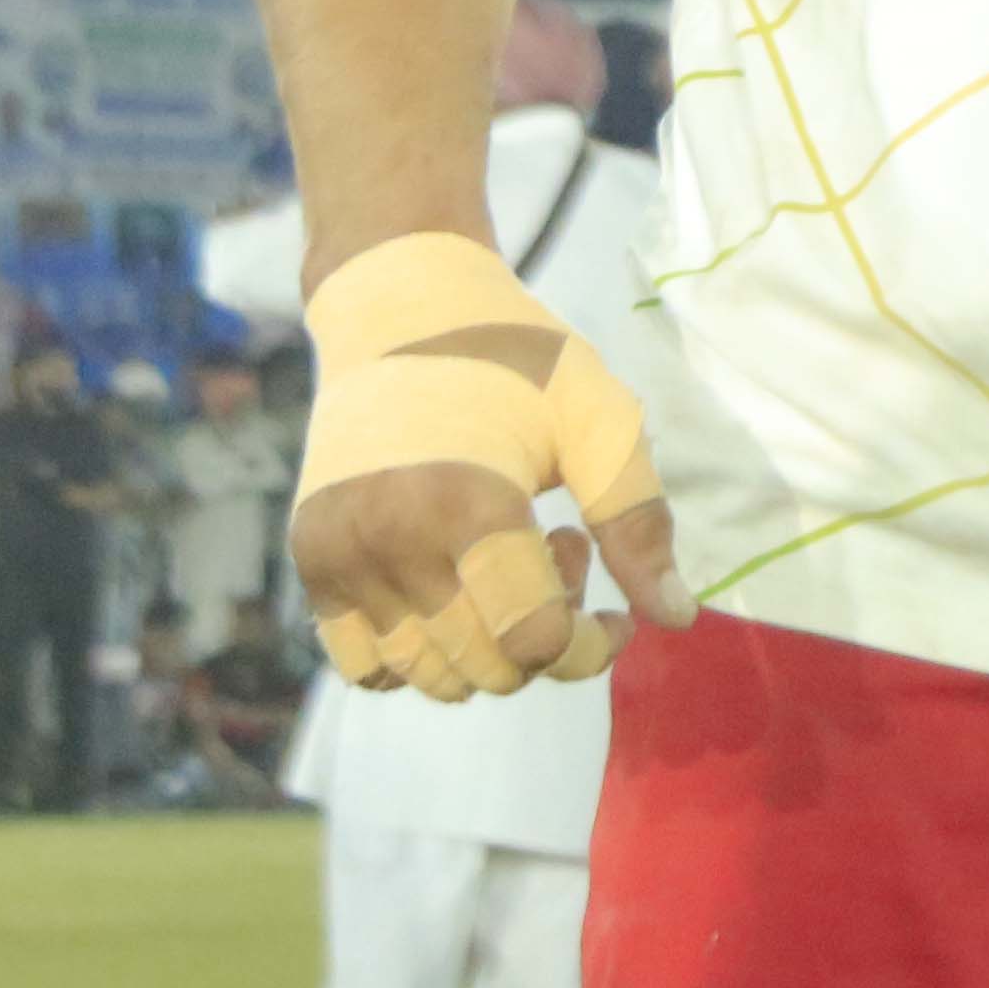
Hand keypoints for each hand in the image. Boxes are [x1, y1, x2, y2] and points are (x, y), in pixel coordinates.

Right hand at [292, 312, 685, 701]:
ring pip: (431, 678)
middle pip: (488, 670)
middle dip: (544, 637)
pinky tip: (450, 591)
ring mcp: (342, 557)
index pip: (532, 643)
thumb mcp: (594, 419)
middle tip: (555, 550)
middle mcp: (392, 542)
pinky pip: (365, 666)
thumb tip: (675, 618)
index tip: (612, 604)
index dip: (588, 645)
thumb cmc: (510, 357)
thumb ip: (636, 522)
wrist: (398, 309)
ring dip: (486, 646)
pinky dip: (417, 656)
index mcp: (467, 504)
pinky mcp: (313, 562)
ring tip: (502, 563)